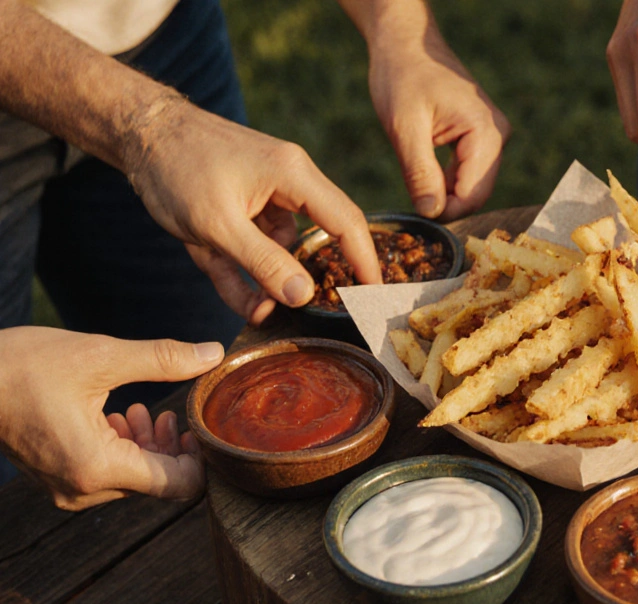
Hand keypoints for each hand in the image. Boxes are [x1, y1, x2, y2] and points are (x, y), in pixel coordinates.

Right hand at [0, 327, 223, 509]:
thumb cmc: (22, 365)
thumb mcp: (101, 356)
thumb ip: (163, 359)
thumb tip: (214, 353)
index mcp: (99, 468)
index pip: (180, 486)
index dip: (201, 458)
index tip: (197, 426)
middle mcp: (83, 490)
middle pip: (157, 481)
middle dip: (171, 446)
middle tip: (166, 413)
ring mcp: (66, 489)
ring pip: (132, 477)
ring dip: (144, 444)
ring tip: (138, 409)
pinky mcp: (55, 479)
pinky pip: (105, 474)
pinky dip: (120, 447)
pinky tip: (114, 416)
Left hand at [126, 99, 379, 324]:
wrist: (136, 132)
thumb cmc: (177, 167)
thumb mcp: (218, 225)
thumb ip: (264, 263)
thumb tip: (305, 296)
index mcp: (293, 176)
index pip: (347, 222)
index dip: (365, 260)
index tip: (375, 293)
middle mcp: (288, 182)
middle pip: (315, 239)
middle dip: (306, 279)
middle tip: (310, 312)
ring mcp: (264, 195)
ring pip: (279, 249)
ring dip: (265, 281)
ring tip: (253, 309)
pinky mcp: (242, 206)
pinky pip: (252, 246)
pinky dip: (243, 271)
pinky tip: (237, 296)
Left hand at [368, 33, 509, 220]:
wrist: (406, 44)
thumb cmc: (402, 77)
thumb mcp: (404, 127)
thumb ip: (420, 172)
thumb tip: (431, 212)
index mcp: (485, 132)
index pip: (473, 193)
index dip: (445, 211)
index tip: (415, 211)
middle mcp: (498, 135)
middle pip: (478, 192)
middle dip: (447, 204)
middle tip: (413, 202)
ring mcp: (492, 135)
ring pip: (473, 184)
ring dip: (446, 193)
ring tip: (416, 185)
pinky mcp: (482, 137)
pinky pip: (470, 172)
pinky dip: (448, 181)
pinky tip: (426, 175)